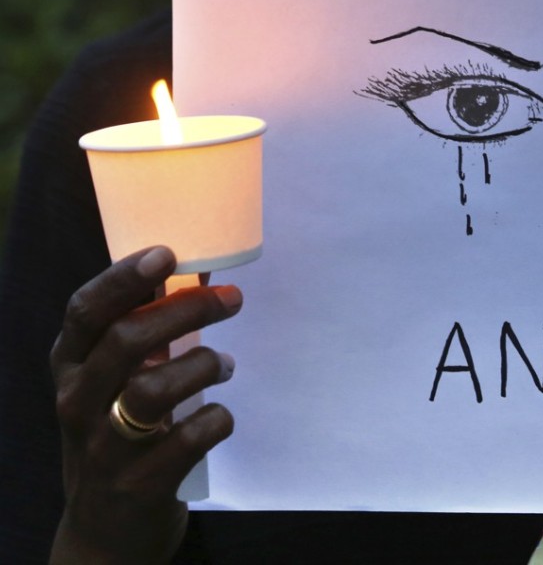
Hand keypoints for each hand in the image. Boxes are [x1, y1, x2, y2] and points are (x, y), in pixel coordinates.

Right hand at [49, 246, 240, 563]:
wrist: (106, 529)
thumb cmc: (117, 434)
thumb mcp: (111, 384)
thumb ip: (141, 335)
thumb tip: (193, 276)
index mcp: (69, 369)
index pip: (86, 313)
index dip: (124, 279)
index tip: (167, 255)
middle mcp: (78, 404)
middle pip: (126, 341)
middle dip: (186, 311)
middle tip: (231, 300)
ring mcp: (104, 448)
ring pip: (154, 390)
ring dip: (204, 365)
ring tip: (225, 364)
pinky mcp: (139, 484)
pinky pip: (189, 439)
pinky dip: (217, 419)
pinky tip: (220, 416)